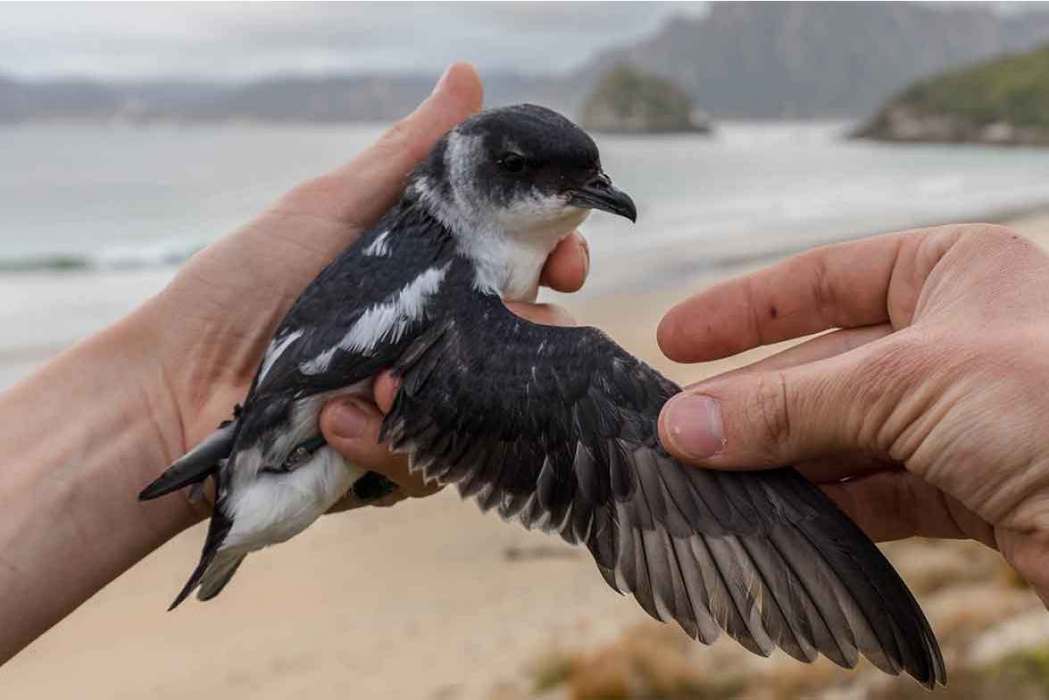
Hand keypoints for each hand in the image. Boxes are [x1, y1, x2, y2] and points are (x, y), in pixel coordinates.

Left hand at [141, 63, 587, 511]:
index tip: (567, 259)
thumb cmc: (245, 285)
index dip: (556, 259)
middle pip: (529, 340)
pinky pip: (430, 465)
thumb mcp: (330, 209)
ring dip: (448, 391)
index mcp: (431, 275)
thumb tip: (467, 76)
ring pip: (491, 410)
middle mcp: (436, 338)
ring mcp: (418, 403)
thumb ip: (408, 156)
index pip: (523, 266)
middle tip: (521, 321)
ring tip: (380, 382)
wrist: (175, 386)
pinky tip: (339, 421)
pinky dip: (388, 442)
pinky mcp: (392, 461)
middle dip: (540, 332)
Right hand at [656, 224, 1048, 599]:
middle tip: (681, 430)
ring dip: (782, 458)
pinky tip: (779, 513)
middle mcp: (957, 339)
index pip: (822, 279)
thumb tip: (688, 425)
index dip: (744, 309)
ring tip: (711, 476)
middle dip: (754, 399)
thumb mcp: (905, 383)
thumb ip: (790, 405)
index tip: (678, 339)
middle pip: (825, 366)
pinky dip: (827, 503)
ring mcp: (964, 416)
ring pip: (845, 434)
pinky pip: (877, 490)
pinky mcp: (974, 488)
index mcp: (951, 272)